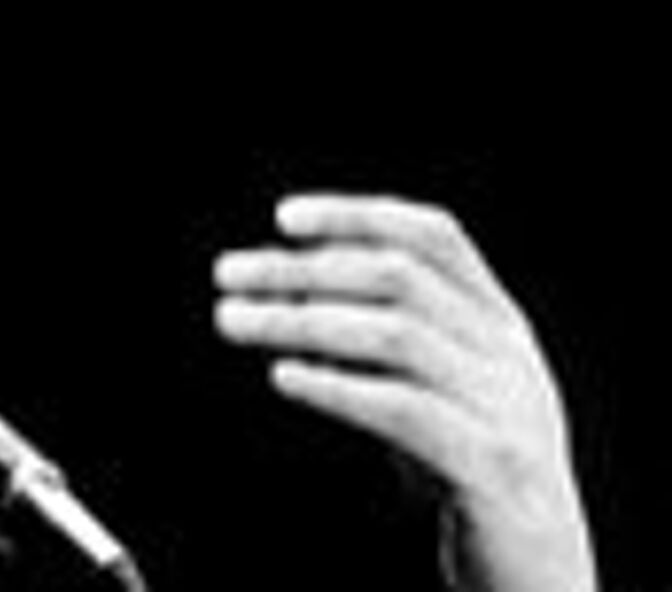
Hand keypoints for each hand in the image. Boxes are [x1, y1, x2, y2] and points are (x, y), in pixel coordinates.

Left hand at [214, 194, 597, 591]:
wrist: (544, 575)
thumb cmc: (466, 474)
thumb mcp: (422, 389)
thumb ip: (368, 337)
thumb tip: (282, 281)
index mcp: (498, 324)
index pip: (433, 238)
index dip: (358, 216)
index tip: (284, 217)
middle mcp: (509, 355)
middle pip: (400, 279)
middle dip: (304, 268)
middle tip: (228, 275)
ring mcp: (508, 408)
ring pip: (398, 335)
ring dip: (302, 319)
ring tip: (234, 320)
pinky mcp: (495, 466)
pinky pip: (409, 411)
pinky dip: (340, 387)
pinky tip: (285, 377)